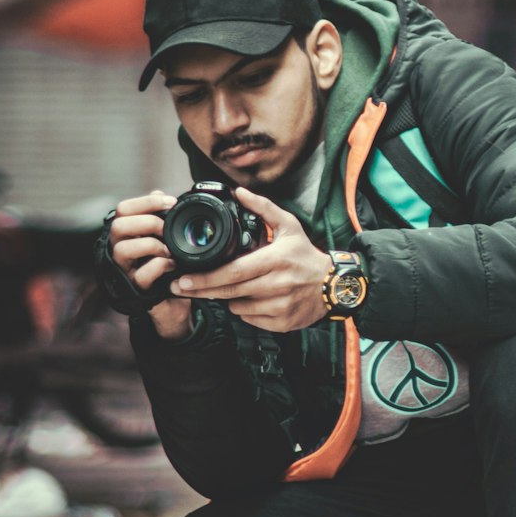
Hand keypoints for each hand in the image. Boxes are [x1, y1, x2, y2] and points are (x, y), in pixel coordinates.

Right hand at [109, 190, 191, 339]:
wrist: (173, 300)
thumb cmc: (166, 264)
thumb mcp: (164, 237)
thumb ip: (159, 216)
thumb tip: (160, 193)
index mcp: (126, 234)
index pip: (123, 209)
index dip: (146, 201)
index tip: (171, 202)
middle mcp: (118, 249)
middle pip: (118, 226)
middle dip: (148, 222)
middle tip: (167, 229)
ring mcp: (124, 270)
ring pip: (123, 249)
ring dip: (151, 244)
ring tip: (169, 249)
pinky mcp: (135, 289)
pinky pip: (142, 274)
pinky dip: (160, 266)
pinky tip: (172, 264)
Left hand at [169, 186, 333, 332]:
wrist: (335, 285)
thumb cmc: (307, 255)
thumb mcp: (288, 226)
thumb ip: (262, 208)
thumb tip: (239, 192)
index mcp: (275, 260)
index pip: (233, 272)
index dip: (206, 277)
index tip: (184, 278)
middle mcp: (277, 285)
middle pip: (230, 291)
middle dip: (201, 290)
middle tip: (180, 287)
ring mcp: (279, 306)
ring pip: (238, 306)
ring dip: (228, 297)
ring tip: (234, 286)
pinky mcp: (281, 323)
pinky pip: (250, 318)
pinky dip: (245, 309)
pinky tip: (253, 298)